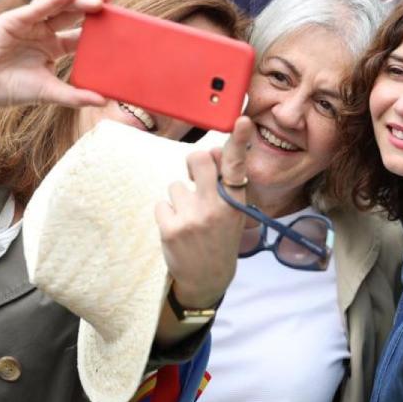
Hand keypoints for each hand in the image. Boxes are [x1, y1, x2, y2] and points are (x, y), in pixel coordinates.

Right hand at [0, 0, 110, 111]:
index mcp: (54, 48)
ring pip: (58, 8)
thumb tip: (103, 100)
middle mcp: (44, 33)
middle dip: (93, 6)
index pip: (81, 35)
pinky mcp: (15, 20)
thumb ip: (75, 96)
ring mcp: (30, 24)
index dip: (99, 28)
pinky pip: (38, 7)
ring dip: (78, 1)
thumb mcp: (50, 93)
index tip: (121, 23)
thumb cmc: (12, 89)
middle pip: (73, 15)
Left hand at [155, 117, 254, 309]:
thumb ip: (225, 183)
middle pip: (197, 159)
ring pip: (175, 185)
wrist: (207, 280)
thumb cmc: (220, 239)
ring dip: (179, 199)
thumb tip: (212, 151)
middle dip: (193, 164)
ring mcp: (193, 218)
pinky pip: (161, 204)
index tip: (241, 121)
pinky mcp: (171, 229)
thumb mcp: (233, 213)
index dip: (239, 140)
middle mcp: (217, 207)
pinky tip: (178, 230)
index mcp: (235, 201)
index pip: (237, 165)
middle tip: (196, 182)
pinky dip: (167, 215)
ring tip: (190, 220)